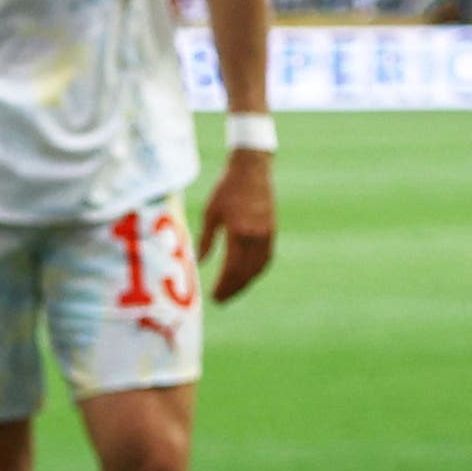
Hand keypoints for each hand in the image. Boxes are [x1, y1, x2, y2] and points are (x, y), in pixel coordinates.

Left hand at [200, 148, 275, 301]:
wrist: (252, 169)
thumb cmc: (226, 188)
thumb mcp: (210, 213)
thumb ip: (206, 239)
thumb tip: (199, 262)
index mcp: (239, 233)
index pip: (232, 268)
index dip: (223, 285)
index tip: (214, 296)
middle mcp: (256, 237)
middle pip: (246, 272)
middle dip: (233, 289)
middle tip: (221, 300)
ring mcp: (267, 234)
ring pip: (258, 267)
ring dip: (246, 282)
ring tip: (233, 292)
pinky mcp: (272, 230)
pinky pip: (266, 257)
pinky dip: (257, 270)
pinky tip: (248, 276)